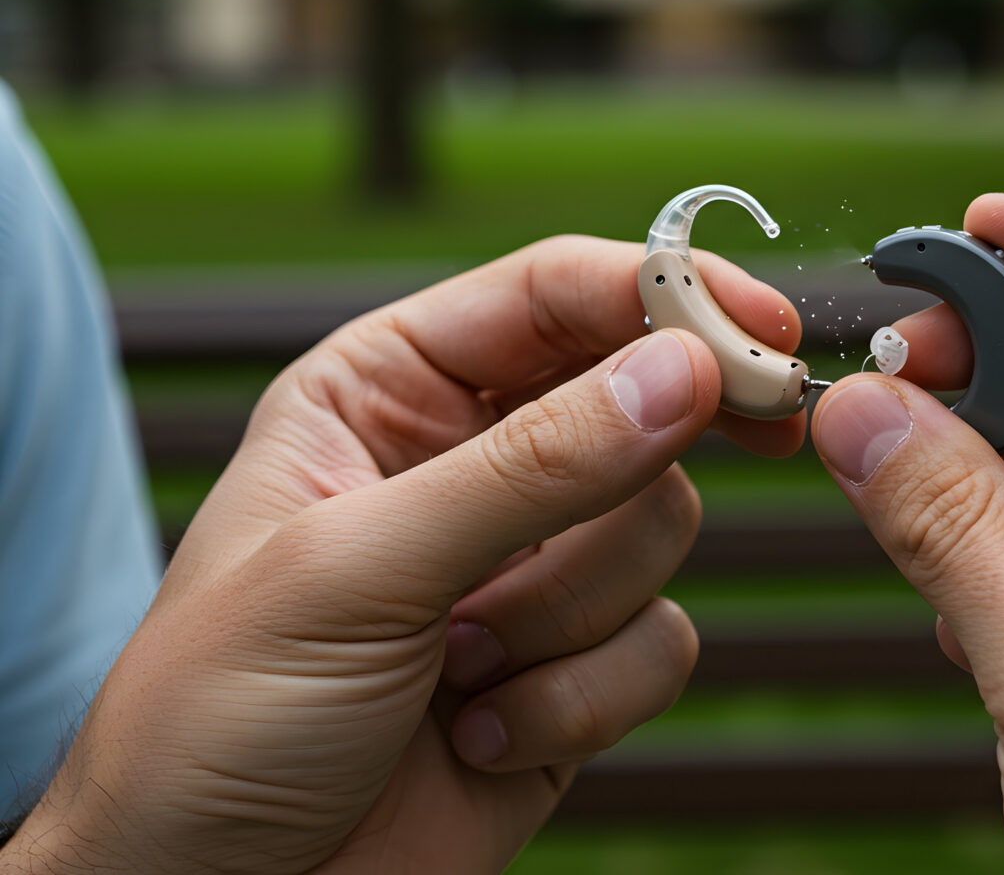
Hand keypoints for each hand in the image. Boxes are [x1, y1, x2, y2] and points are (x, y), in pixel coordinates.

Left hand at [3, 236, 801, 874]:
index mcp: (391, 391)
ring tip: (461, 663)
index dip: (667, 296)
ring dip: (571, 611)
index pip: (556, 296)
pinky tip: (481, 734)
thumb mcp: (357, 568)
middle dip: (640, 463)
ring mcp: (530, 568)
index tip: (761, 331)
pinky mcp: (575, 668)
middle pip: (639, 401)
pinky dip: (584, 699)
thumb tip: (685, 373)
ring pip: (661, 528)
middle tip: (740, 445)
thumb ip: (532, 466)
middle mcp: (472, 464)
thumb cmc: (215, 717)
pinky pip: (661, 644)